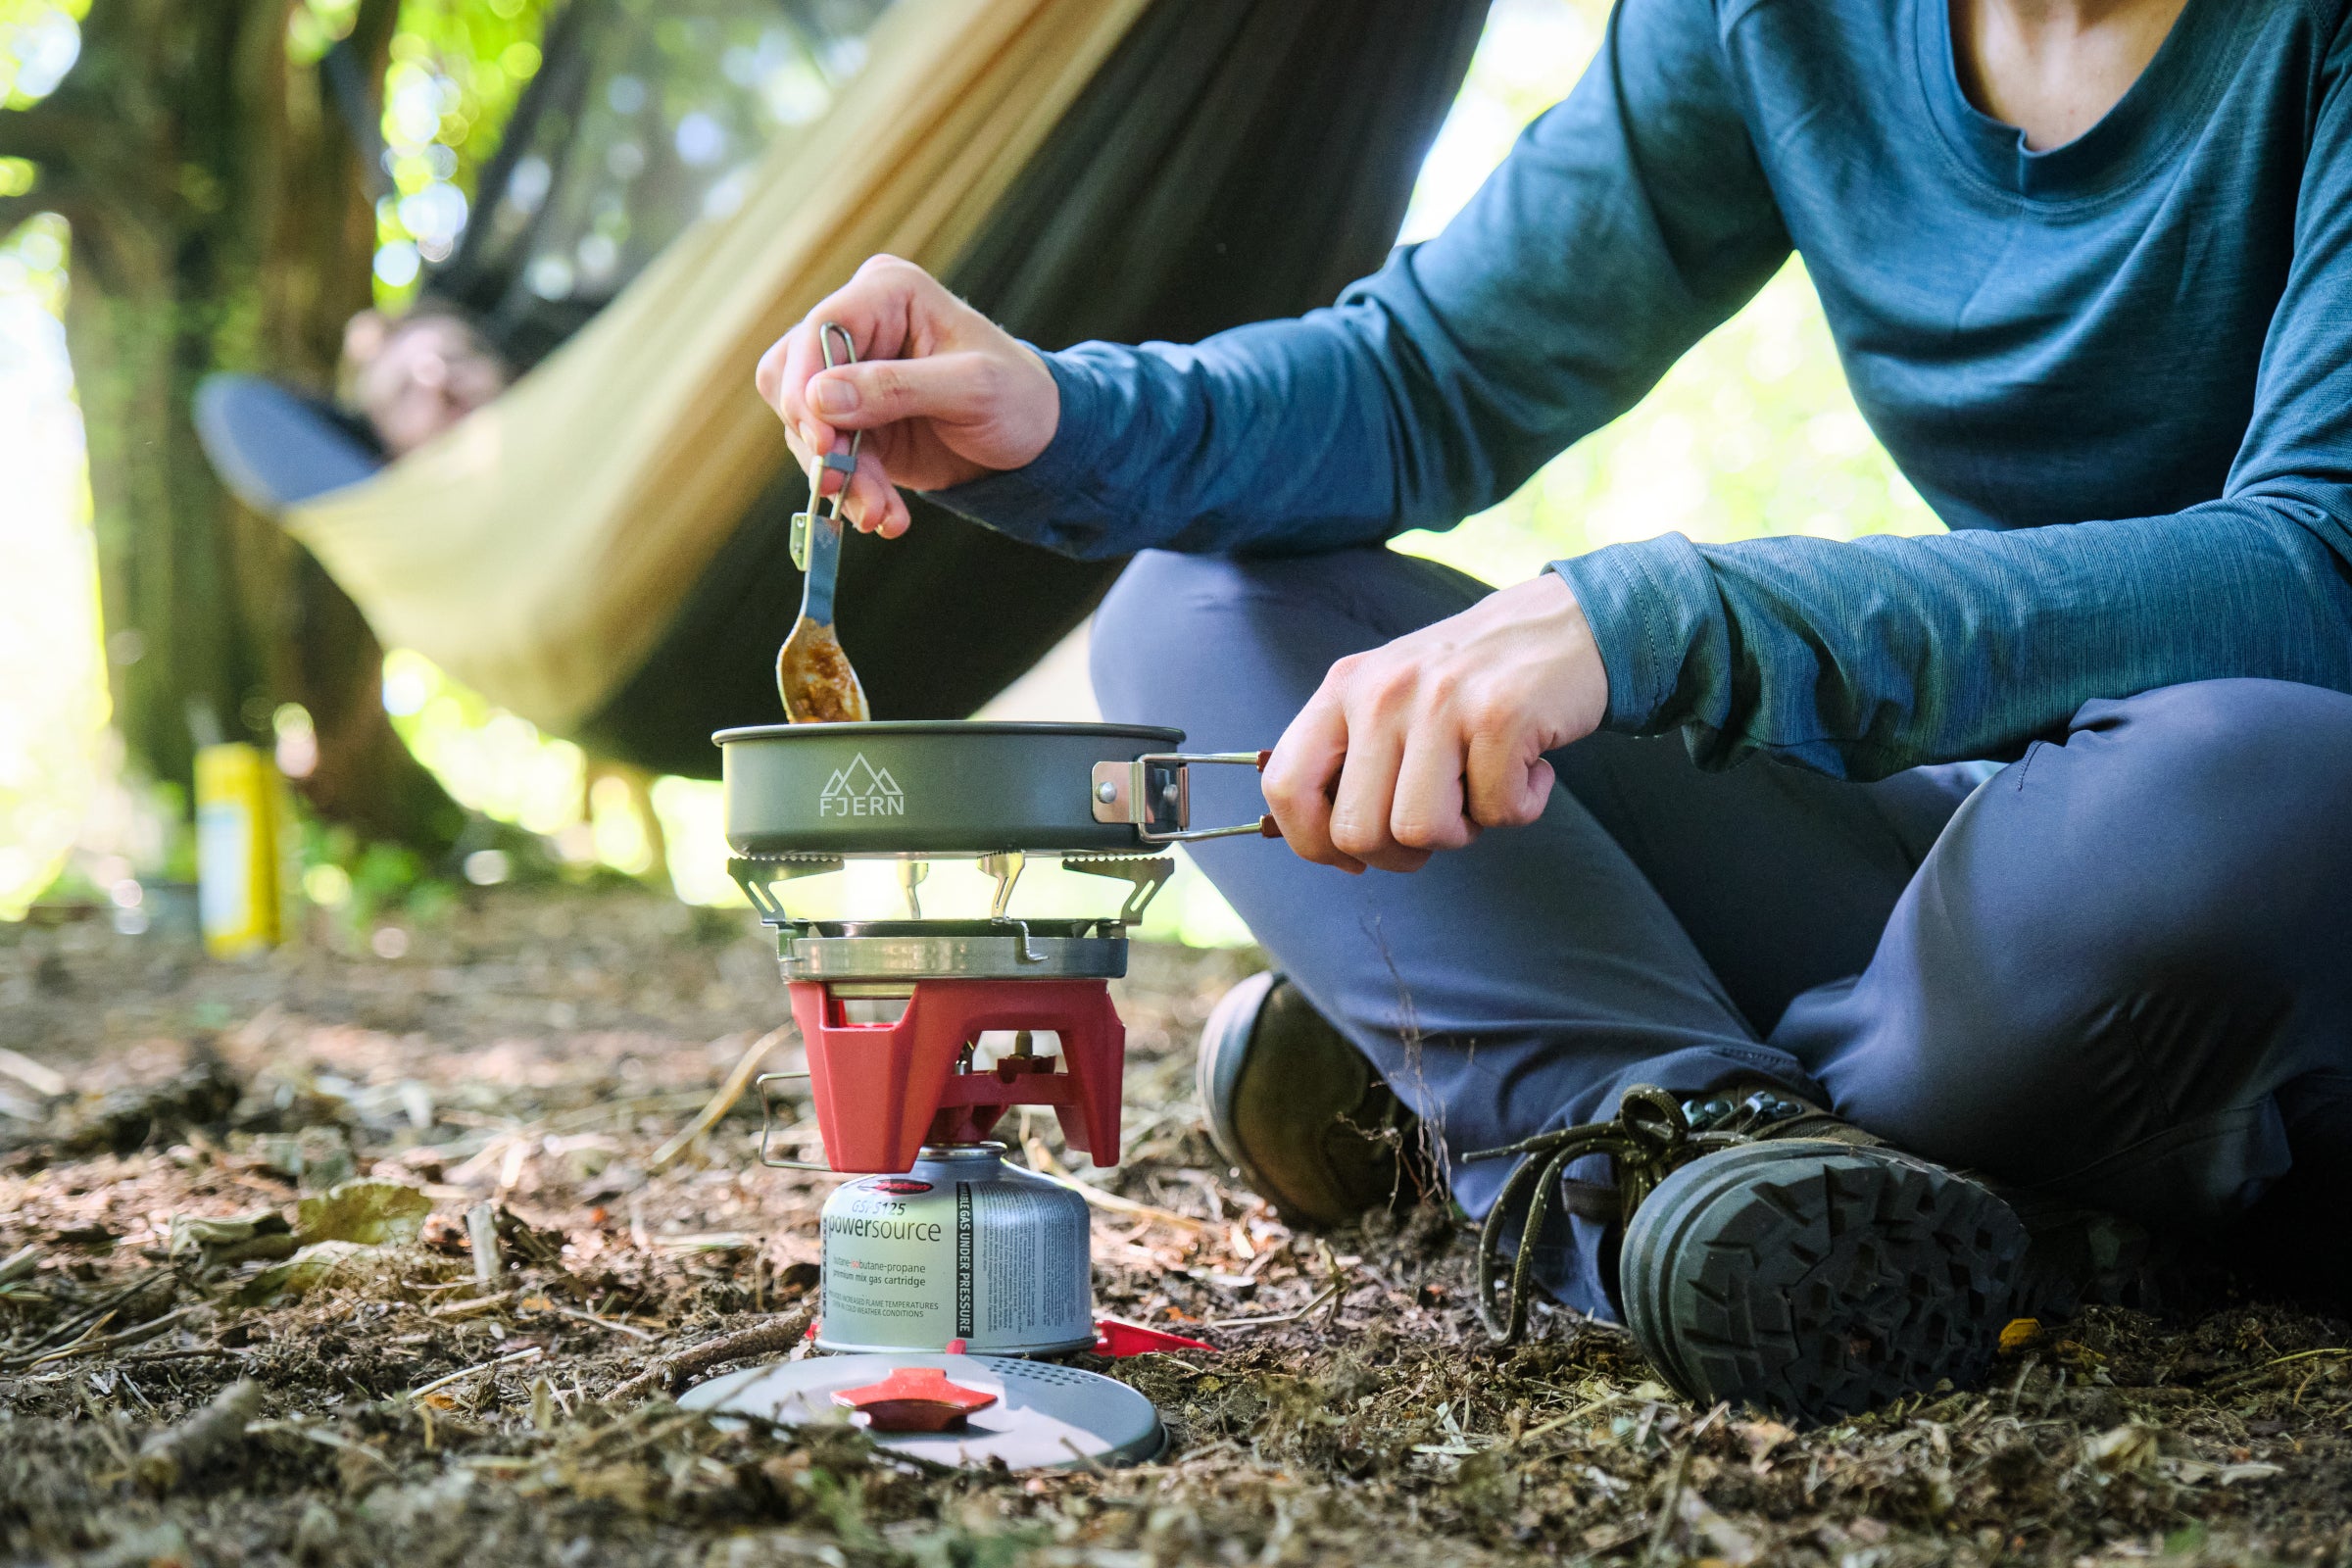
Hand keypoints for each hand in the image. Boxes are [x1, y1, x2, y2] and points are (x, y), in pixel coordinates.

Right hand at [754, 255, 1060, 536]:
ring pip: (805, 427)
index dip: (807, 385)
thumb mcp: (972, 388)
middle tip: (840, 486)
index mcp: (888, 293)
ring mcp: (850, 378)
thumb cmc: (1018, 396)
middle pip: (793, 377)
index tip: (822, 443)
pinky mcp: (853, 424)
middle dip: (818, 440)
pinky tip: (887, 518)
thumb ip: (896, 388)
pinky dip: (854, 492)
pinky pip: (828, 460)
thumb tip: (817, 399)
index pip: (819, 329)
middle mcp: (860, 327)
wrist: (1035, 441)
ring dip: (839, 477)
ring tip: (880, 515)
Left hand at [1261, 573, 1609, 872]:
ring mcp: (1439, 701)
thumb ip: (1353, 757)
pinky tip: (1531, 765)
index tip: (1354, 857)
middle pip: (1356, 832)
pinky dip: (1522, 807)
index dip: (1313, 841)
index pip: (1285, 784)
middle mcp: (1381, 691)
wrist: (1569, 624)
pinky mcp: (1500, 715)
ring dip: (1465, 831)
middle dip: (1401, 853)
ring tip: (1484, 785)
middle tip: (1441, 818)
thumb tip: (1329, 846)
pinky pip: (1497, 813)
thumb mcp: (1394, 697)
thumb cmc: (1476, 683)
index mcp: (1344, 687)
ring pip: (1420, 831)